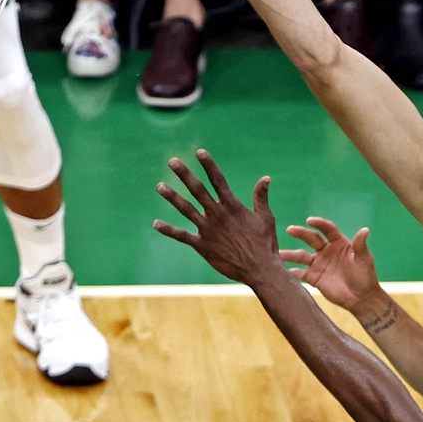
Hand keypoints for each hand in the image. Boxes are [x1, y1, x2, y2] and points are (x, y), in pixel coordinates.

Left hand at [154, 150, 281, 284]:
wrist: (259, 269)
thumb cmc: (265, 243)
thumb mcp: (266, 218)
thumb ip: (261, 197)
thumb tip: (266, 178)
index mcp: (232, 206)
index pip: (218, 180)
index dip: (208, 165)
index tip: (199, 152)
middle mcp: (217, 215)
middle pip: (198, 190)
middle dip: (184, 174)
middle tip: (172, 161)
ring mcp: (208, 230)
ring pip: (186, 209)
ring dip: (172, 197)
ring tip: (160, 186)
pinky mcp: (202, 246)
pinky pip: (182, 236)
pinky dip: (169, 230)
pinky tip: (156, 224)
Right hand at [279, 217, 381, 312]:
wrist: (361, 298)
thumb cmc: (366, 276)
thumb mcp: (364, 259)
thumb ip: (361, 245)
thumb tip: (365, 230)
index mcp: (339, 243)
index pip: (327, 229)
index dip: (319, 224)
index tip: (310, 220)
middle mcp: (326, 251)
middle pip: (311, 239)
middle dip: (300, 233)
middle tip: (290, 229)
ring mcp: (319, 264)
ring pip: (301, 256)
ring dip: (290, 254)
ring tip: (278, 253)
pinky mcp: (314, 278)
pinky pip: (300, 274)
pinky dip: (291, 273)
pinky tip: (283, 271)